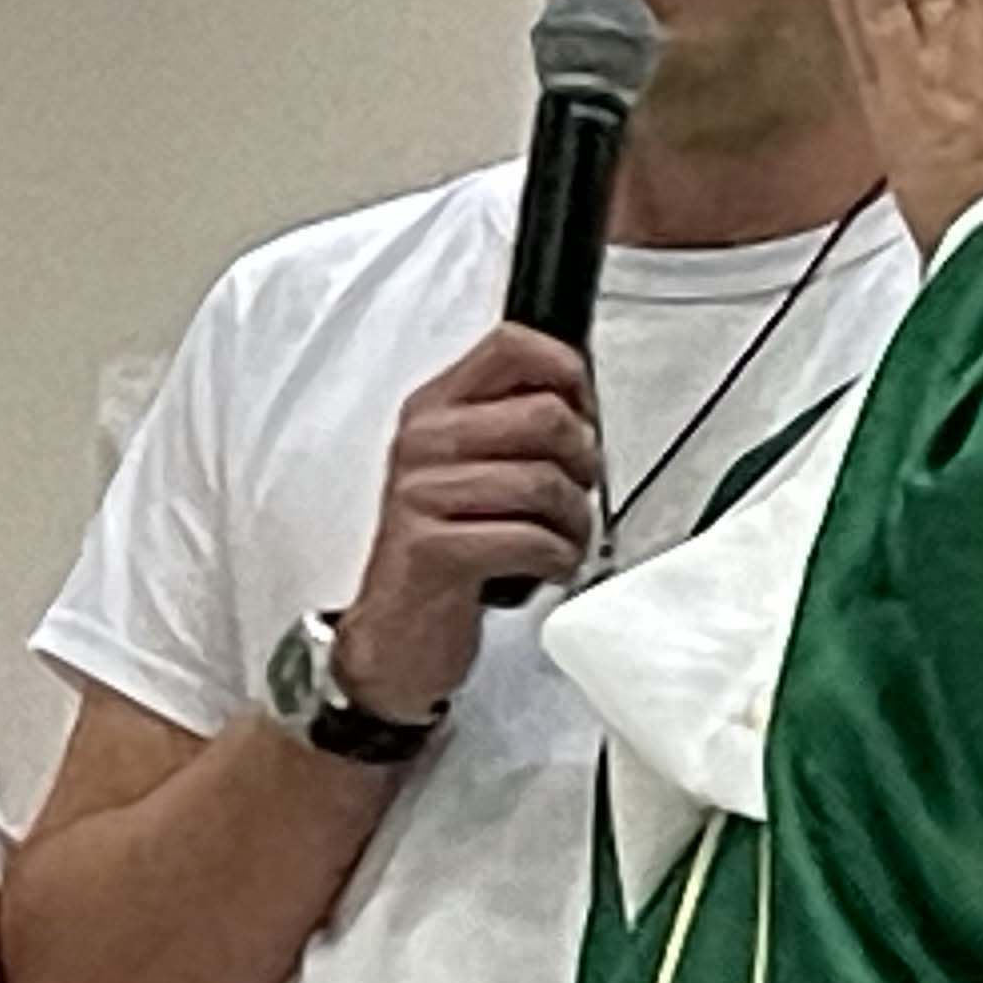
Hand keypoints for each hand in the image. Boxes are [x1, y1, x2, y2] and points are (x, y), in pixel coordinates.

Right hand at [330, 323, 602, 717]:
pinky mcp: (432, 549)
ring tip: (566, 539)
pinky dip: (558, 558)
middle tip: (577, 492)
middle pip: (545, 415)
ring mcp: (421, 494)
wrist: (397, 636)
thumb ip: (511, 425)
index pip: (511, 346)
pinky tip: (550, 566)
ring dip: (576, 522)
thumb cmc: (446, 550)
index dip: (568, 373)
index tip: (582, 412)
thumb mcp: (467, 472)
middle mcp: (422, 442)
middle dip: (584, 462)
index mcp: (433, 409)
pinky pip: (528, 538)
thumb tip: (583, 400)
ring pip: (545, 482)